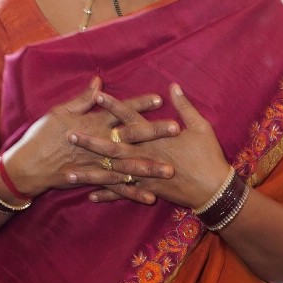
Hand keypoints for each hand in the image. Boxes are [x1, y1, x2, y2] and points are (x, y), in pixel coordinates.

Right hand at [3, 76, 176, 199]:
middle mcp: (97, 141)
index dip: (139, 105)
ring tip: (169, 170)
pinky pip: (115, 187)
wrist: (27, 165)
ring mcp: (96, 162)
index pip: (120, 110)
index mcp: (92, 121)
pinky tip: (149, 196)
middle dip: (154, 132)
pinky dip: (131, 192)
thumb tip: (98, 82)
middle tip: (176, 130)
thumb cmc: (41, 135)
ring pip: (127, 164)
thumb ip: (82, 99)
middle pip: (130, 135)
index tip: (159, 100)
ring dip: (149, 167)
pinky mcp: (92, 179)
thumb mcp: (59, 111)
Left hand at [71, 84, 229, 209]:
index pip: (129, 117)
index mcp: (155, 137)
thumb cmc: (209, 156)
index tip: (97, 95)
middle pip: (111, 146)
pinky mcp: (148, 189)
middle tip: (68, 135)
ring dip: (90, 173)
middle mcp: (145, 154)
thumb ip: (185, 106)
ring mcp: (144, 174)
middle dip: (89, 141)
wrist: (214, 189)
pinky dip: (108, 195)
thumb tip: (173, 86)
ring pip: (112, 172)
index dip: (113, 106)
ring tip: (68, 172)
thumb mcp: (201, 126)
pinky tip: (90, 196)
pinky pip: (124, 192)